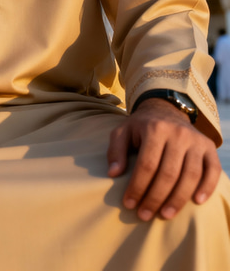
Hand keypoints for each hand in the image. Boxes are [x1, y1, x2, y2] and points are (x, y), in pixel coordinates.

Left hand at [107, 97, 221, 220]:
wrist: (166, 110)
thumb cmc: (141, 127)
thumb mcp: (123, 132)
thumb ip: (115, 150)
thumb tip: (113, 173)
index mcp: (154, 129)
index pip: (146, 164)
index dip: (137, 187)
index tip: (129, 204)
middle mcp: (177, 134)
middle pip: (168, 173)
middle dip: (155, 198)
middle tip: (144, 215)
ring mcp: (196, 141)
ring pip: (190, 176)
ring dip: (178, 200)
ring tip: (164, 215)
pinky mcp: (209, 148)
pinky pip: (213, 171)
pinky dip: (207, 188)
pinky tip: (196, 202)